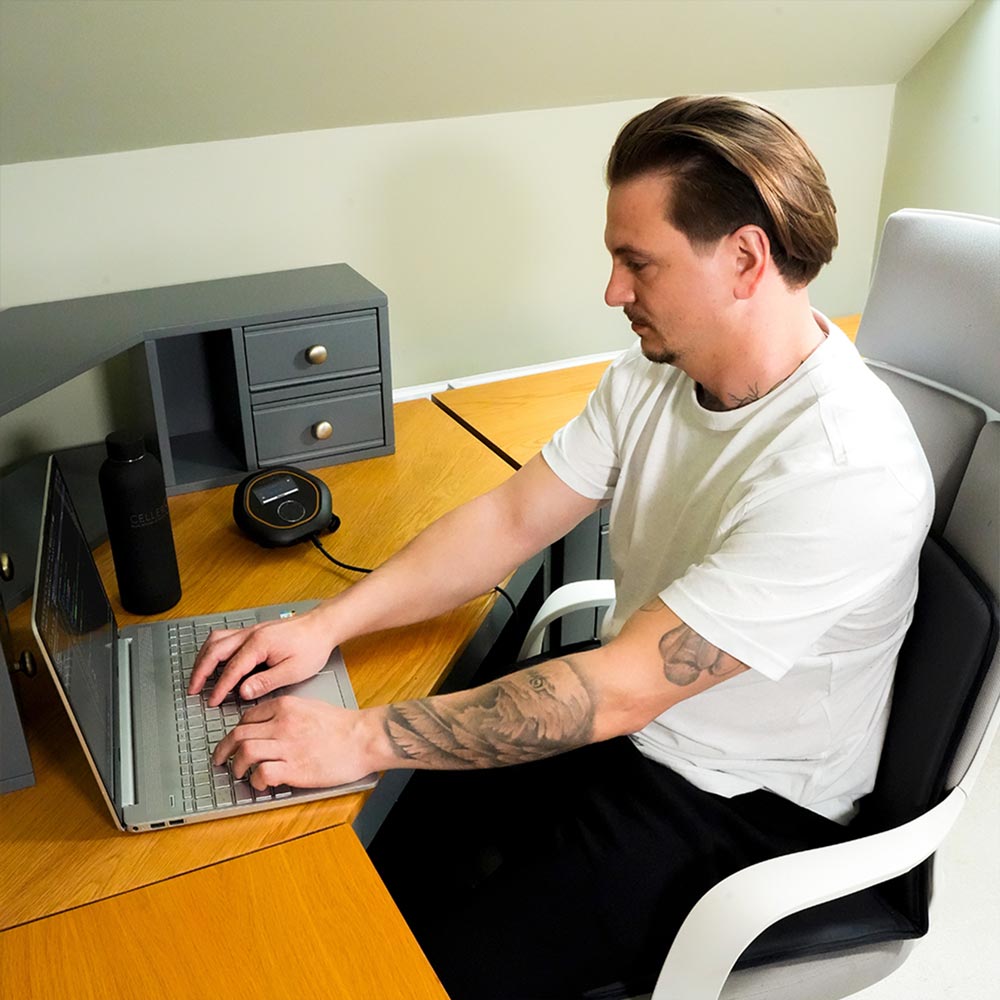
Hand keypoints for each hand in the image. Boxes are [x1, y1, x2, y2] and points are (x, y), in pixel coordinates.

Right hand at [188, 608, 334, 705]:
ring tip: (198, 676)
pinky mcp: (254, 631)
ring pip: (216, 640)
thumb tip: (242, 692)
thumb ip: (265, 682)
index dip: (219, 688)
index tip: (212, 702)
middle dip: (200, 671)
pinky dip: (214, 650)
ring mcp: (251, 630)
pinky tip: (214, 661)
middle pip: (215, 650)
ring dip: (204, 658)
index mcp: (259, 644)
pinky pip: (225, 638)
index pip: (231, 669)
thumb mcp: (293, 670)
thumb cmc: (312, 647)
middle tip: (193, 689)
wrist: (323, 627)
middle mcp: (251, 634)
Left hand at [211, 696, 374, 789]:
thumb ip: (287, 713)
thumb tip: (269, 725)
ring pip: (245, 753)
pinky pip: (262, 774)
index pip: (247, 717)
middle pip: (239, 735)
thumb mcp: (310, 706)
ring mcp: (287, 746)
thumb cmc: (343, 725)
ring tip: (239, 773)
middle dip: (224, 749)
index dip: (236, 731)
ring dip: (237, 766)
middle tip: (221, 759)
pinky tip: (260, 783)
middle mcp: (282, 724)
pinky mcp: (294, 768)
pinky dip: (256, 781)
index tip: (234, 741)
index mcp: (285, 707)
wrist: (363, 738)